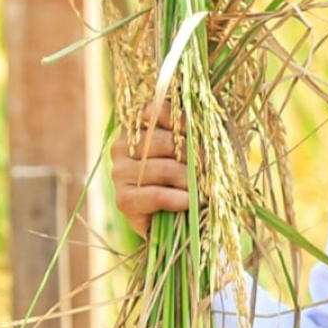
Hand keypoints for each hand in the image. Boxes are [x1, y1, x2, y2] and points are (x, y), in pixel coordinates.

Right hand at [110, 102, 191, 238]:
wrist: (169, 218)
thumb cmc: (180, 176)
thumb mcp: (184, 150)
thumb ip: (187, 132)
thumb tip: (203, 125)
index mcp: (135, 127)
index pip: (156, 110)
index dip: (181, 120)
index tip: (197, 133)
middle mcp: (121, 146)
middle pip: (165, 141)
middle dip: (193, 156)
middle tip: (208, 167)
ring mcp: (119, 173)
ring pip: (164, 168)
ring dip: (190, 179)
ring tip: (203, 187)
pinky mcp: (123, 200)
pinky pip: (157, 195)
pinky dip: (178, 199)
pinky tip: (191, 201)